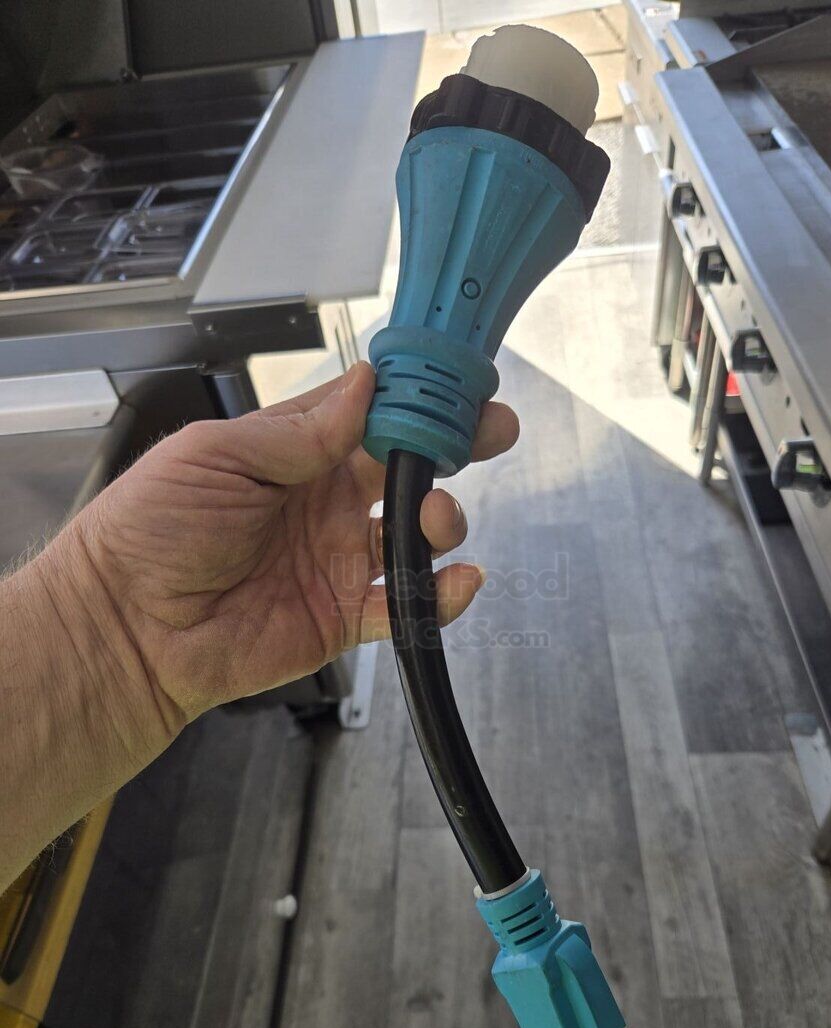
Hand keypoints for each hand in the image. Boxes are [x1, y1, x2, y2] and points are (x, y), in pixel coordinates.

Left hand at [68, 362, 517, 727]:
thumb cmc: (150, 531)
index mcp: (292, 453)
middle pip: (405, 467)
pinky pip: (406, 605)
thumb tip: (364, 388)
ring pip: (414, 533)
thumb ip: (297, 431)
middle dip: (452, 447)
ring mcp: (337, 559)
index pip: (369, 414)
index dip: (414, 397)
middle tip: (489, 432)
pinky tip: (458, 580)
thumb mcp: (216, 455)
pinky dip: (441, 595)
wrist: (127, 627)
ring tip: (437, 518)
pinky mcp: (343, 615)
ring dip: (442, 520)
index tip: (454, 382)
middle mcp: (322, 502)